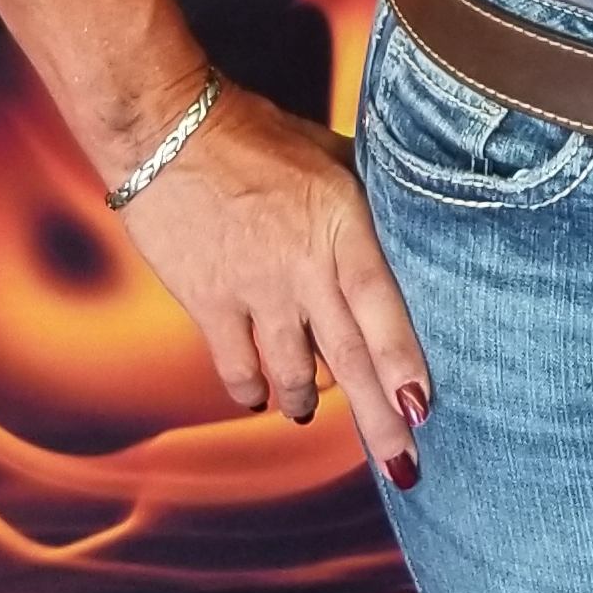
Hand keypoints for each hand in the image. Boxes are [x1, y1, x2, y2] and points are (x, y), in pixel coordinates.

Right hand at [118, 80, 431, 486]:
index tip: (423, 407)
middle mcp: (304, 263)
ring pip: (292, 372)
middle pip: (348, 355)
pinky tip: (258, 397)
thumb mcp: (327, 152)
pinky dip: (251, 389)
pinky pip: (236, 366)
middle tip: (403, 464)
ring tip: (313, 412)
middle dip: (378, 416)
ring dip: (307, 402)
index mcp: (343, 221)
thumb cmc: (255, 132)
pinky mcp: (208, 301)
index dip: (403, 359)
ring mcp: (254, 287)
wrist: (169, 128)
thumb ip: (360, 197)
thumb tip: (394, 220)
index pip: (382, 302)